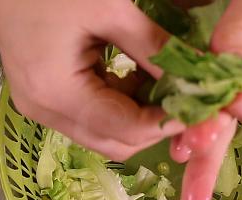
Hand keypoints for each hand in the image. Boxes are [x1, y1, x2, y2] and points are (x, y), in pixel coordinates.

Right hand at [0, 0, 184, 159]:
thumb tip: (195, 77)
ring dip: (137, 115)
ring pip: (102, 134)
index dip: (166, 122)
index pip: (124, 130)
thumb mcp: (108, 9)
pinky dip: (118, 103)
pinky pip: (89, 116)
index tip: (200, 105)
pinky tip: (135, 76)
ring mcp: (41, 108)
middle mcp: (44, 111)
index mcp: (56, 92)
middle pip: (112, 143)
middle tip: (185, 97)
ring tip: (163, 82)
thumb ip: (153, 47)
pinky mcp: (42, 99)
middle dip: (153, 125)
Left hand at [172, 0, 241, 199]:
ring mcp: (227, 70)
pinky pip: (185, 88)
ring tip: (174, 166)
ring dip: (191, 139)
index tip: (238, 102)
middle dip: (214, 154)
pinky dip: (172, 105)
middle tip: (194, 197)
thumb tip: (220, 70)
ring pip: (209, 111)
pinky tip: (156, 123)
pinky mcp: (197, 61)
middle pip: (238, 122)